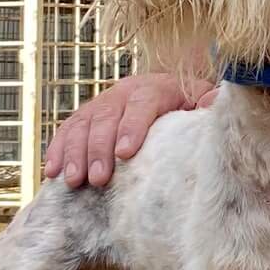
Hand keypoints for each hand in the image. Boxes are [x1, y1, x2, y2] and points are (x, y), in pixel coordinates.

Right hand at [44, 72, 216, 188]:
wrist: (167, 91)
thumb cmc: (188, 105)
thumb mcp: (201, 100)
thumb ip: (207, 103)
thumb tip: (217, 100)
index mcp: (157, 88)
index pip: (143, 104)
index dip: (132, 127)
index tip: (125, 153)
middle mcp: (125, 92)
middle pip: (107, 116)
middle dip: (99, 148)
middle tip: (98, 179)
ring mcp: (102, 103)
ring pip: (83, 123)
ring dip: (75, 152)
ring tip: (74, 181)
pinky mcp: (86, 116)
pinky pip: (67, 130)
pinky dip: (58, 150)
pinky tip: (52, 172)